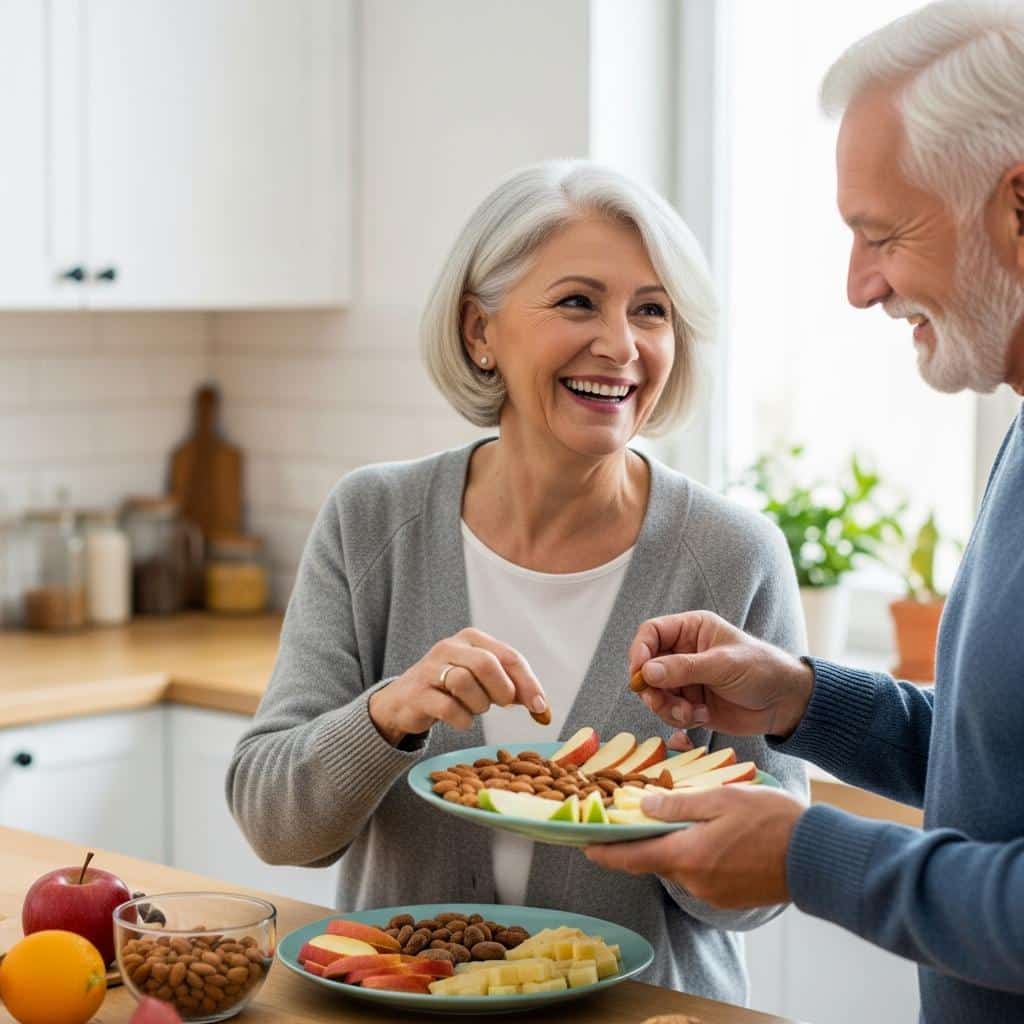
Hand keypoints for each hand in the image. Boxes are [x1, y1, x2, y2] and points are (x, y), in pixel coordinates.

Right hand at [369, 628, 546, 745]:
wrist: (404, 701)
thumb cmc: (451, 689)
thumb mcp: (482, 682)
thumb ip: (511, 689)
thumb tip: (541, 706)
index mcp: (471, 639)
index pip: (508, 656)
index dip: (528, 682)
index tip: (540, 706)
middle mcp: (450, 647)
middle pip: (486, 663)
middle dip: (502, 690)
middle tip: (503, 705)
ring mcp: (430, 669)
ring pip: (465, 682)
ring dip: (479, 705)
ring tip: (475, 708)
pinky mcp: (419, 693)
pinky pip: (448, 707)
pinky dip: (462, 719)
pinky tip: (462, 719)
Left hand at [584, 785, 805, 907]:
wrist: (816, 856)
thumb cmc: (770, 820)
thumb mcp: (720, 799)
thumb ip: (678, 806)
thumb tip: (642, 806)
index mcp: (687, 856)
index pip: (632, 858)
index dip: (604, 852)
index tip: (584, 846)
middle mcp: (694, 881)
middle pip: (656, 859)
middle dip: (645, 840)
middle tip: (637, 815)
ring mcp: (713, 893)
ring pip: (680, 865)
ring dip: (676, 845)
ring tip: (685, 817)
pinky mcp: (730, 897)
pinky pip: (701, 873)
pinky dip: (697, 855)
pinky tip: (712, 835)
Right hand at [630, 611, 813, 739]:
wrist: (786, 703)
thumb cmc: (762, 669)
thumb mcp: (723, 665)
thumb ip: (684, 668)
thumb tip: (645, 672)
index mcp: (692, 630)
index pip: (651, 633)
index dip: (640, 651)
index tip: (639, 673)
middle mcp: (684, 652)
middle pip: (646, 666)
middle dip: (651, 688)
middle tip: (660, 702)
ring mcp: (685, 679)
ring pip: (654, 693)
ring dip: (666, 707)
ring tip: (689, 714)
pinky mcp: (690, 703)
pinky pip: (668, 712)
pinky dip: (680, 718)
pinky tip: (703, 717)